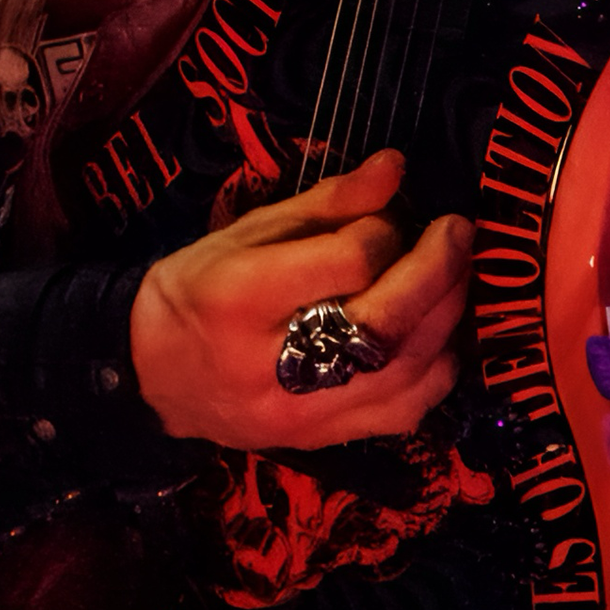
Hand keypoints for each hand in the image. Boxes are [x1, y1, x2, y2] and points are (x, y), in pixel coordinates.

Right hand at [128, 149, 471, 448]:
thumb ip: (326, 202)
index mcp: (240, 297)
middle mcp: (271, 365)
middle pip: (382, 323)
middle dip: (436, 271)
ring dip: (446, 318)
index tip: (386, 218)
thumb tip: (395, 167)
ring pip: (402, 374)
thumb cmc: (198, 289)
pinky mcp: (321, 442)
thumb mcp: (246, 231)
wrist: (151, 376)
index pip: (345, 264)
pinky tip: (439, 336)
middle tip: (458, 232)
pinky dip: (436, 372)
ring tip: (458, 276)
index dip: (381, 233)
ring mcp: (300, 413)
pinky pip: (402, 414)